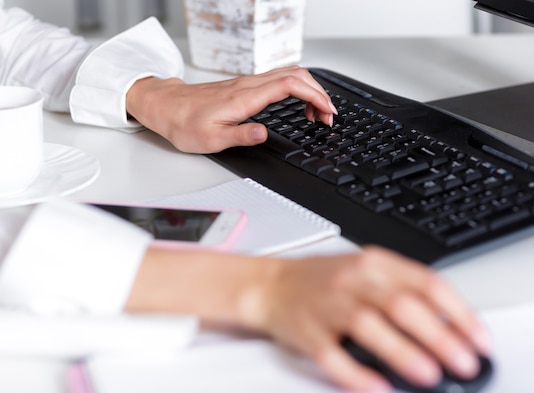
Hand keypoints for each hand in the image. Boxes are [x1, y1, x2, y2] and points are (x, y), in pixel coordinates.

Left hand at [125, 66, 337, 152]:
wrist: (166, 107)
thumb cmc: (185, 123)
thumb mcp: (211, 140)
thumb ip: (241, 136)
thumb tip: (264, 134)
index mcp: (244, 97)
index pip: (290, 85)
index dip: (315, 96)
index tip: (327, 113)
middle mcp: (249, 85)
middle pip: (296, 74)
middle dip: (320, 93)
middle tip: (328, 117)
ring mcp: (248, 83)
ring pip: (290, 74)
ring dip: (310, 90)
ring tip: (318, 113)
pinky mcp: (246, 86)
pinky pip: (280, 79)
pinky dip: (298, 89)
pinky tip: (299, 105)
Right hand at [127, 245, 490, 392]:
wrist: (271, 284)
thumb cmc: (324, 279)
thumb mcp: (368, 270)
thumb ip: (405, 290)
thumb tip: (450, 326)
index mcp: (375, 263)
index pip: (426, 283)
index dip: (458, 312)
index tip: (479, 339)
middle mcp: (354, 280)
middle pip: (402, 304)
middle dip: (440, 336)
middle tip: (465, 363)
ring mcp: (328, 305)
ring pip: (369, 326)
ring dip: (404, 352)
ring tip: (430, 373)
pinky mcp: (307, 331)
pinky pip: (332, 355)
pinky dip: (355, 373)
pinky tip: (375, 384)